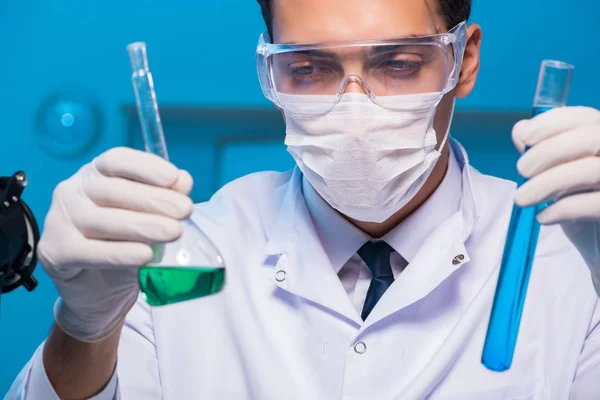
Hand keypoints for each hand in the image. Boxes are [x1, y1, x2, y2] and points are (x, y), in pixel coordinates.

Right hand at [38, 147, 192, 341]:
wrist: (99, 289)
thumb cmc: (124, 242)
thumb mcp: (149, 216)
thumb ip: (165, 196)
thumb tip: (184, 181)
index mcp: (95, 174)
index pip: (116, 161)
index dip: (145, 167)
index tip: (174, 178)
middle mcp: (72, 191)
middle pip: (112, 190)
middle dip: (154, 199)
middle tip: (185, 210)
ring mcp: (59, 220)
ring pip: (102, 220)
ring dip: (143, 225)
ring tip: (174, 232)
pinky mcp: (56, 251)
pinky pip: (90, 252)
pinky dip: (121, 253)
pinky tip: (145, 255)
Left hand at [512, 106, 599, 292]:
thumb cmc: (580, 203)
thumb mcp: (557, 172)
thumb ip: (541, 149)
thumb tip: (520, 130)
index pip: (586, 117)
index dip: (553, 123)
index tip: (524, 137)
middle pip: (591, 137)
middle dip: (549, 151)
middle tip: (521, 170)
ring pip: (590, 169)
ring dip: (547, 183)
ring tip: (522, 198)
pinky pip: (595, 204)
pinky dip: (562, 209)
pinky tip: (543, 217)